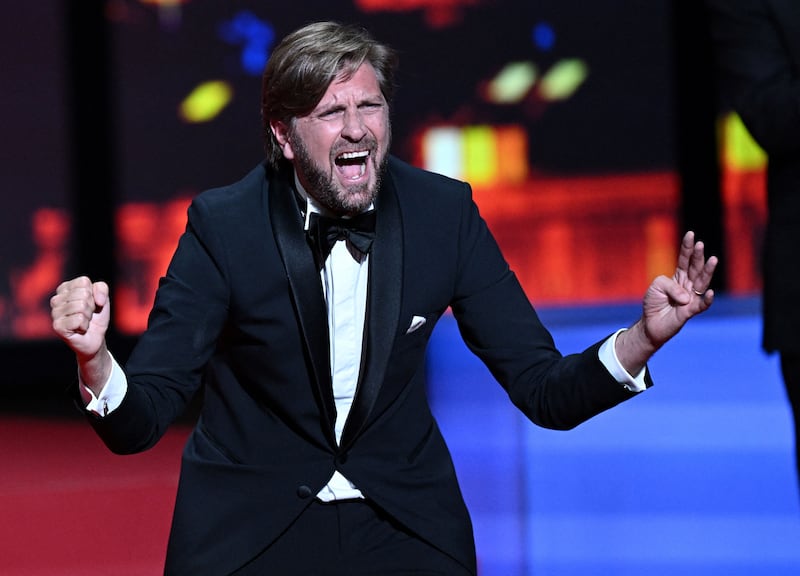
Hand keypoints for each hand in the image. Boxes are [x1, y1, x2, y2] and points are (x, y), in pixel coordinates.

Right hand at [50, 276, 111, 389]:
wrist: (95, 338)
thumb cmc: (96, 317)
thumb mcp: (103, 299)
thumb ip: (101, 288)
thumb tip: (94, 298)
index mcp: (64, 289)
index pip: (83, 282)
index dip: (93, 294)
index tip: (91, 303)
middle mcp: (56, 299)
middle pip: (83, 294)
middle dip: (91, 306)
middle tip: (88, 315)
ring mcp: (54, 313)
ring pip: (81, 306)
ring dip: (88, 316)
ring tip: (83, 322)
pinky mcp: (57, 326)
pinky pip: (79, 319)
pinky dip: (84, 325)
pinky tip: (80, 329)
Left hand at [616, 231, 717, 373]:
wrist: (650, 324)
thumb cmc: (654, 303)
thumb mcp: (656, 286)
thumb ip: (669, 285)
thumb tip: (686, 296)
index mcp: (679, 277)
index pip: (685, 260)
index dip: (688, 248)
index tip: (691, 234)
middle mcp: (688, 285)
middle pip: (695, 268)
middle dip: (698, 256)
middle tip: (700, 244)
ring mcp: (691, 298)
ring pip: (702, 283)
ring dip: (708, 271)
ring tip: (713, 259)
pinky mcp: (690, 312)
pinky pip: (701, 305)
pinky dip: (707, 299)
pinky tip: (710, 292)